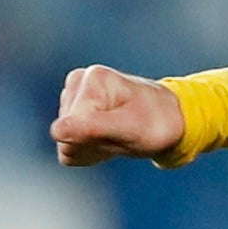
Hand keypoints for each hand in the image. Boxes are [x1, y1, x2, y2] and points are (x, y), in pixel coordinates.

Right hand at [52, 66, 185, 166]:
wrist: (171, 120)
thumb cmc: (156, 123)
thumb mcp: (130, 129)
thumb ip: (93, 129)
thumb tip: (56, 131)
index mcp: (92, 79)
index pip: (70, 127)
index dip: (94, 139)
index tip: (122, 131)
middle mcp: (77, 83)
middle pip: (64, 134)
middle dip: (93, 143)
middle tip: (123, 134)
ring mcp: (72, 97)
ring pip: (65, 141)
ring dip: (92, 146)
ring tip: (119, 133)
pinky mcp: (71, 111)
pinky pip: (68, 145)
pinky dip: (89, 149)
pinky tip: (109, 137)